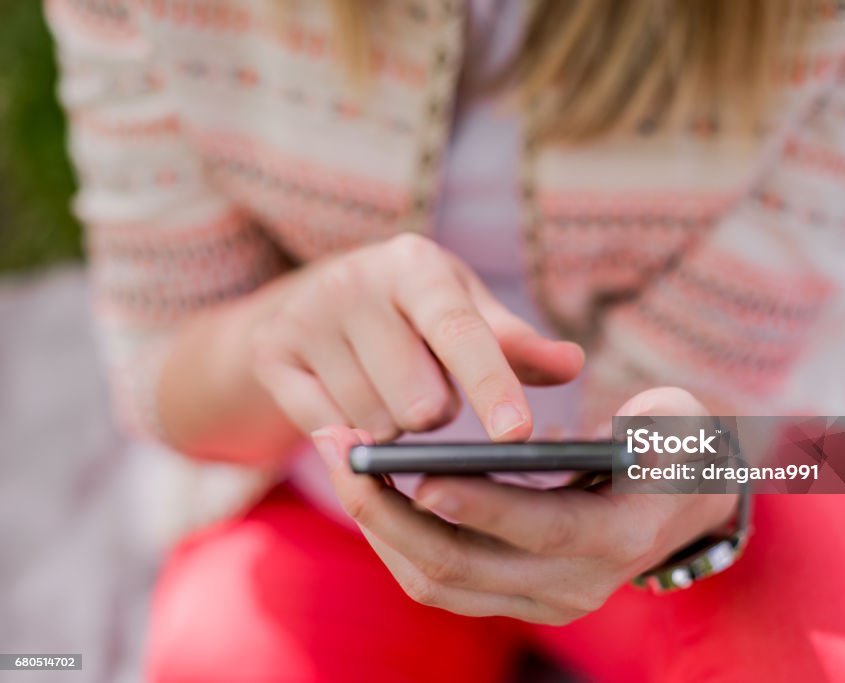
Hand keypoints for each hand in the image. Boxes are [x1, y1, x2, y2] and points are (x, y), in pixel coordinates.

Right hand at [247, 233, 583, 440]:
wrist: (309, 301)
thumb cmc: (412, 311)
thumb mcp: (465, 310)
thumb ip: (516, 342)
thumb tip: (572, 364)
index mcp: (414, 265)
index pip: (460, 333)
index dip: (492, 386)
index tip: (517, 435)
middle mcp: (354, 282)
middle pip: (418, 400)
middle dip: (436, 415)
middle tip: (430, 395)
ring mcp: (306, 319)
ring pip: (374, 425)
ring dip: (393, 430)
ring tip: (388, 393)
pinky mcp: (273, 356)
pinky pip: (327, 432)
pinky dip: (352, 438)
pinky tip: (354, 412)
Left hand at [312, 387, 738, 624]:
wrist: (679, 505)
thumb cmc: (672, 444)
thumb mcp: (672, 421)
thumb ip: (642, 421)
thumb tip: (567, 423)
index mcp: (620, 536)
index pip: (541, 529)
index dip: (480, 505)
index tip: (420, 473)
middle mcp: (579, 584)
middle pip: (466, 566)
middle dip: (394, 514)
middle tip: (346, 454)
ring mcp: (543, 600)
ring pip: (439, 582)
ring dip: (382, 527)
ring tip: (342, 465)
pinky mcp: (514, 599)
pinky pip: (439, 582)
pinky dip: (396, 539)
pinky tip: (369, 492)